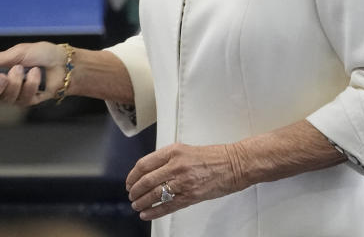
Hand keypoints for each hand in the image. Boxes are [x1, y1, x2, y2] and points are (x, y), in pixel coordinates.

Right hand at [0, 42, 67, 105]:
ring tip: (26, 69)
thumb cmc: (42, 54)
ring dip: (17, 83)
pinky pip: (24, 98)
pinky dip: (31, 85)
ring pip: (7, 97)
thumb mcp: (17, 52)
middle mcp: (5, 86)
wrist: (64, 62)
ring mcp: (17, 95)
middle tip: (2, 76)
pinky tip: (36, 75)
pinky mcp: (30, 101)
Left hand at [125, 142, 247, 220]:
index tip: (129, 181)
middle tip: (131, 195)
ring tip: (136, 205)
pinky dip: (154, 211)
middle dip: (135, 190)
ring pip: (155, 194)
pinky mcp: (191, 195)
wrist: (234, 164)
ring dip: (142, 201)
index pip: (144, 164)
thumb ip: (167, 159)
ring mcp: (183, 181)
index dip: (133, 175)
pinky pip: (168, 205)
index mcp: (173, 151)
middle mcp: (176, 165)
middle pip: (147, 180)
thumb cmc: (213, 157)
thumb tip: (149, 171)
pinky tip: (147, 214)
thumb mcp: (185, 150)